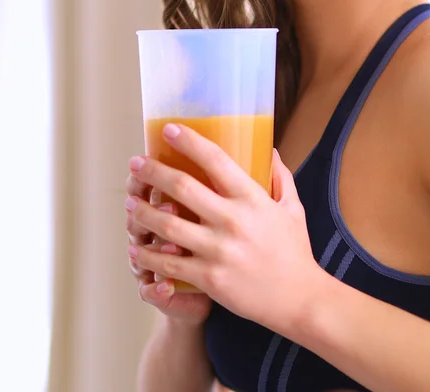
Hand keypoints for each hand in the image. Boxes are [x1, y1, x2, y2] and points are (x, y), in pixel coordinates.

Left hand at [126, 124, 321, 334]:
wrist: (300, 300)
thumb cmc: (294, 251)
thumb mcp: (293, 209)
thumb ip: (280, 177)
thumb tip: (270, 150)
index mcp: (252, 198)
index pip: (216, 160)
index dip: (189, 142)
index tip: (169, 130)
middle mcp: (233, 220)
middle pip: (182, 187)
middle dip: (153, 172)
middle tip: (135, 163)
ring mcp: (219, 250)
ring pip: (168, 224)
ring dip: (143, 211)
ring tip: (130, 202)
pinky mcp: (209, 277)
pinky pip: (169, 262)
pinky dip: (148, 254)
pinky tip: (136, 246)